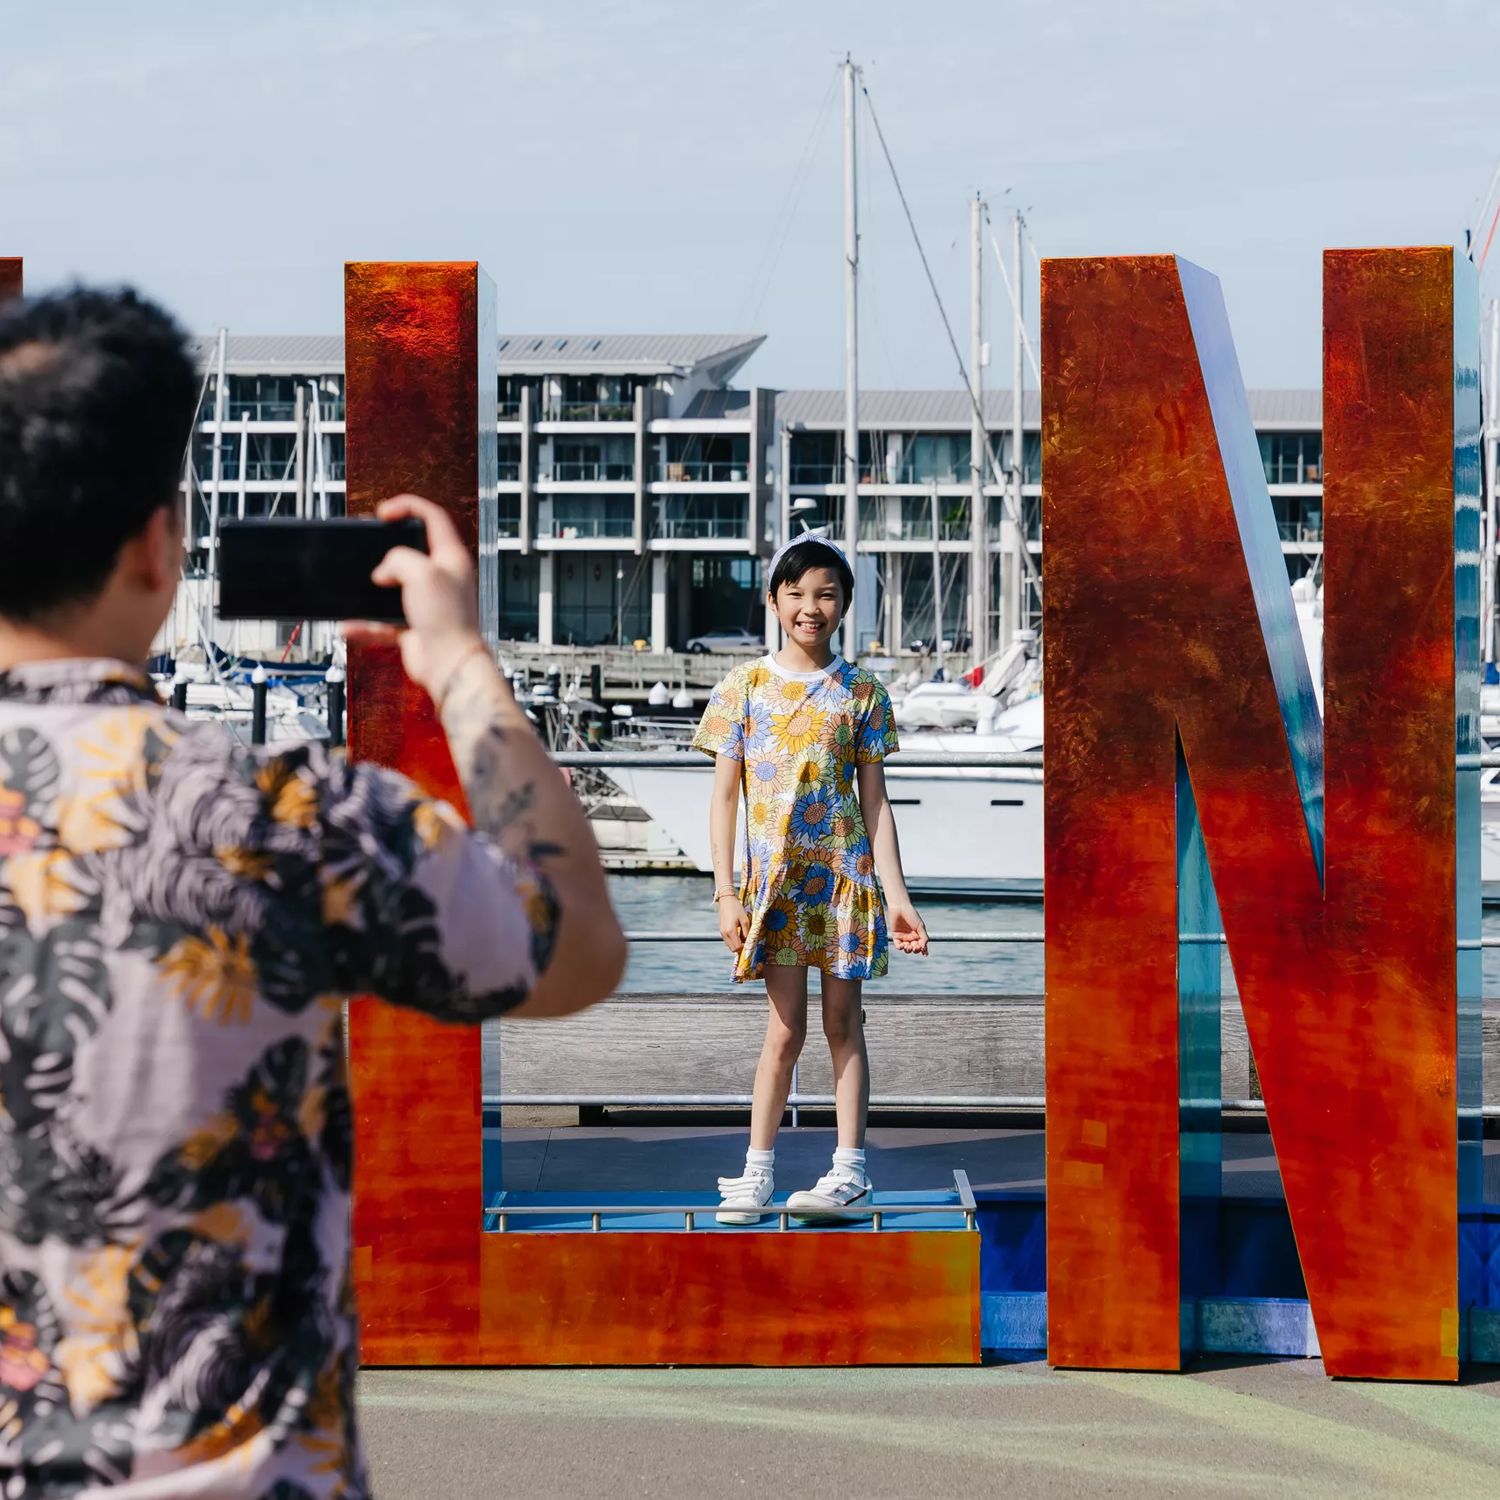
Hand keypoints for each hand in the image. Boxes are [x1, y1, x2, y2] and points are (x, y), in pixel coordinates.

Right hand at [342, 494, 485, 699]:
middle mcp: (441, 578)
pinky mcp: (414, 627)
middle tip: (367, 547)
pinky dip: (366, 624)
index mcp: (451, 558)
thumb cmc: (447, 618)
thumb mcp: (422, 573)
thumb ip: (398, 559)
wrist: (449, 665)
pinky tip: (349, 625)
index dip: (408, 507)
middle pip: (411, 552)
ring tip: (356, 585)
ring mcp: (427, 603)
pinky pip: (383, 621)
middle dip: (386, 548)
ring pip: (393, 587)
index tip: (383, 513)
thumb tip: (383, 572)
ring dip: (371, 589)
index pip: (433, 518)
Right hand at [718, 897, 749, 953]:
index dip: (745, 947)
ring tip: (743, 937)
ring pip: (730, 946)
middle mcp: (724, 934)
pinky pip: (728, 941)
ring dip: (737, 944)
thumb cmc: (736, 908)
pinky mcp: (721, 931)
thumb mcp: (745, 920)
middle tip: (747, 941)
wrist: (726, 900)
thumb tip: (748, 941)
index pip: (738, 947)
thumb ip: (747, 932)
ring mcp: (722, 933)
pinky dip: (733, 941)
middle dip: (741, 948)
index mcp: (730, 931)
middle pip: (733, 949)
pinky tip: (738, 935)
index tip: (750, 943)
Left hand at [890, 900, 928, 955]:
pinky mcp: (895, 936)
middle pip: (914, 948)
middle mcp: (911, 937)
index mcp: (918, 935)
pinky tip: (903, 946)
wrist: (900, 908)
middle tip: (916, 947)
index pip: (921, 945)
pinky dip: (901, 947)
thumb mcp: (920, 927)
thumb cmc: (912, 915)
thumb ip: (924, 938)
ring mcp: (903, 937)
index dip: (923, 950)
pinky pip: (898, 945)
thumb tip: (923, 948)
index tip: (924, 953)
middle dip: (916, 950)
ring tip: (909, 947)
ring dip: (908, 950)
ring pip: (906, 949)